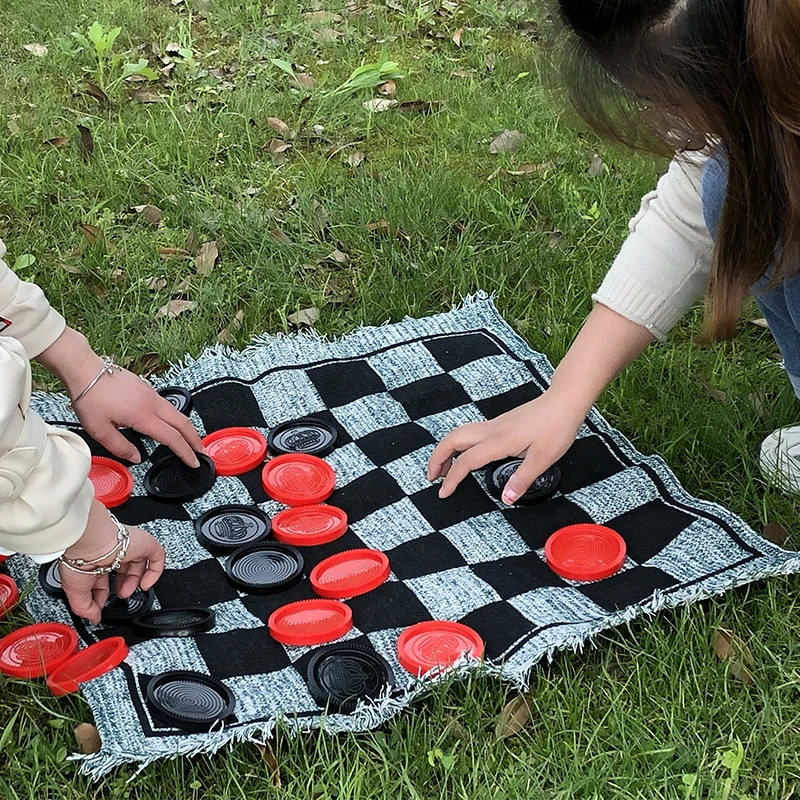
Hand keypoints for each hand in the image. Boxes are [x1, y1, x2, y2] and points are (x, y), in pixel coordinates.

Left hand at [37, 328, 202, 465]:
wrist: (86, 370)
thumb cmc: (90, 397)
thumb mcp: (99, 430)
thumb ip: (120, 446)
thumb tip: (136, 457)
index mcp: (143, 416)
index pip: (172, 438)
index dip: (185, 452)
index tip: (193, 461)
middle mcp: (152, 404)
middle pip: (183, 423)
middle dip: (195, 439)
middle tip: (201, 452)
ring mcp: (152, 394)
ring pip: (178, 413)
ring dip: (187, 428)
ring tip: (190, 439)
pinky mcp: (147, 388)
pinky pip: (168, 406)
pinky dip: (176, 418)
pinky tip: (171, 423)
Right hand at [59, 500, 165, 623]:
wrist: (90, 542)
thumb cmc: (79, 560)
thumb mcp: (75, 592)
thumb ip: (85, 609)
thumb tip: (93, 619)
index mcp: (93, 559)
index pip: (102, 576)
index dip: (103, 593)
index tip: (101, 605)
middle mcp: (111, 551)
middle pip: (122, 569)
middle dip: (123, 585)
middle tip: (121, 596)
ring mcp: (129, 546)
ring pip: (139, 563)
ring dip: (136, 580)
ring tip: (132, 592)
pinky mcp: (144, 543)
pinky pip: (157, 556)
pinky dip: (155, 572)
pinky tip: (146, 584)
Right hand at [427, 389, 584, 503]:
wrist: (563, 402)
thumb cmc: (556, 427)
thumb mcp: (543, 458)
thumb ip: (522, 479)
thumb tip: (506, 498)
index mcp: (499, 441)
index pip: (466, 461)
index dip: (452, 478)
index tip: (444, 492)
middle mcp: (491, 431)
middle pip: (452, 440)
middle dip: (437, 458)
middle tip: (432, 476)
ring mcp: (493, 425)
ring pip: (459, 434)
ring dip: (446, 449)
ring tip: (443, 467)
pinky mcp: (499, 423)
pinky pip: (469, 432)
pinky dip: (458, 444)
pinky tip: (464, 454)